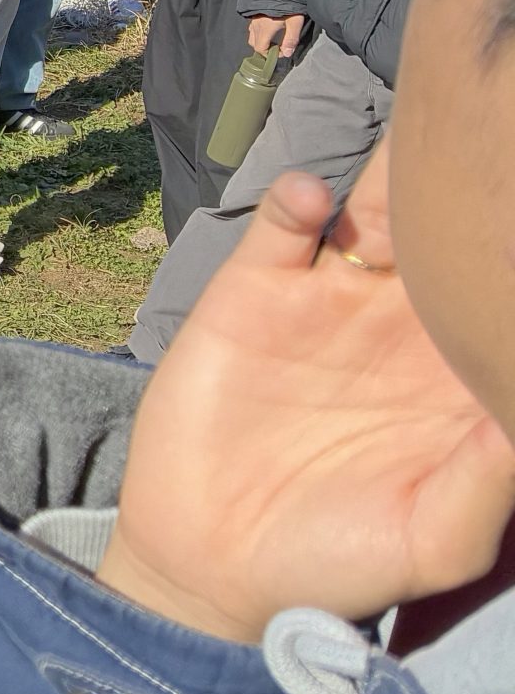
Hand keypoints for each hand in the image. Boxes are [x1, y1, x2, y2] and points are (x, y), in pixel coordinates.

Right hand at [96, 150, 514, 643]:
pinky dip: (298, 198)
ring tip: (418, 142)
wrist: (210, 564)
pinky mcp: (254, 288)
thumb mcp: (437, 538)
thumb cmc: (340, 563)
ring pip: (380, 209)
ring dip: (397, 172)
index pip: (503, 291)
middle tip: (490, 129)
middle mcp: (405, 323)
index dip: (511, 251)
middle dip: (472, 182)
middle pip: (453, 230)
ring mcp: (328, 298)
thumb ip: (491, 474)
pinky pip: (283, 221)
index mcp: (462, 373)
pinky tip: (310, 203)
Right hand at [248, 13, 305, 58]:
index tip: (283, 51)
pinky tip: (269, 27)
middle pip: (254, 44)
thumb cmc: (288, 3)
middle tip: (278, 47)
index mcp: (264, 29)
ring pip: (252, 36)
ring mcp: (253, 19)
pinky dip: (259, 32)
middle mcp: (256, 25)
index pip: (261, 49)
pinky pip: (252, 27)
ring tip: (274, 38)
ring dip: (261, 41)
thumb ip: (291, 39)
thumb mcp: (294, 22)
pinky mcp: (254, 13)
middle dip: (265, 49)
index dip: (271, 54)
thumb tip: (287, 53)